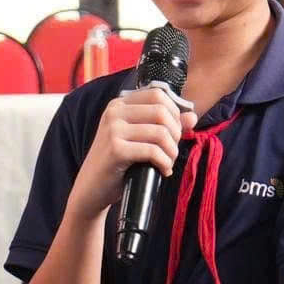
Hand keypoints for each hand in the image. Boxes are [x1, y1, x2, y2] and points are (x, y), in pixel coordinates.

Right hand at [69, 86, 193, 215]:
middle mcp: (114, 112)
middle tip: (171, 150)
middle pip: (161, 111)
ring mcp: (113, 130)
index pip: (158, 94)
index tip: (174, 132)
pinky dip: (164, 163)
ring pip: (160, 132)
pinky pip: (152, 151)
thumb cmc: (117, 163)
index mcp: (119, 104)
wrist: (91, 189)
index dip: (174, 113)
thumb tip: (192, 116)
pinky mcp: (115, 150)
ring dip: (171, 151)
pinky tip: (163, 171)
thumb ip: (165, 125)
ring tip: (168, 162)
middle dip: (175, 133)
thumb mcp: (140, 139)